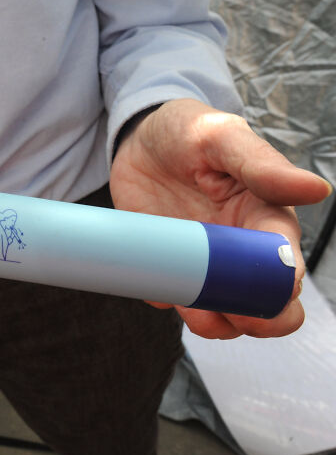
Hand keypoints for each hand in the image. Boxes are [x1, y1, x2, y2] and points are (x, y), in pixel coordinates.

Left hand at [111, 99, 331, 338]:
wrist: (137, 138)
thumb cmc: (188, 131)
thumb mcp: (221, 137)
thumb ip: (262, 164)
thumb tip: (317, 189)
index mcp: (263, 216)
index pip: (285, 258)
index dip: (285, 280)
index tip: (278, 289)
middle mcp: (238, 247)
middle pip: (264, 298)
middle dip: (263, 317)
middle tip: (243, 316)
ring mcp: (202, 261)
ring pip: (221, 310)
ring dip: (217, 323)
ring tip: (201, 316)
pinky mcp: (167, 266)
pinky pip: (171, 298)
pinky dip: (168, 301)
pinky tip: (158, 287)